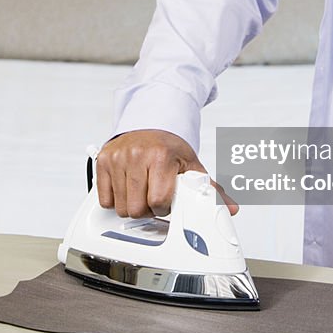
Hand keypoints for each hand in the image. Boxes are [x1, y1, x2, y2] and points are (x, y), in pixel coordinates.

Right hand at [96, 129, 237, 217]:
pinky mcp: (103, 160)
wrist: (150, 123)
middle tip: (154, 198)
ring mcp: (118, 158)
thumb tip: (230, 208)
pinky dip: (115, 200)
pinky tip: (128, 189)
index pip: (159, 201)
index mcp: (161, 156)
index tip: (167, 201)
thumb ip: (210, 188)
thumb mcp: (191, 164)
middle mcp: (137, 154)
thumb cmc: (169, 147)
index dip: (164, 208)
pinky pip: (104, 199)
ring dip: (132, 206)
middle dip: (147, 210)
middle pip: (136, 209)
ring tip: (142, 192)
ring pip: (120, 207)